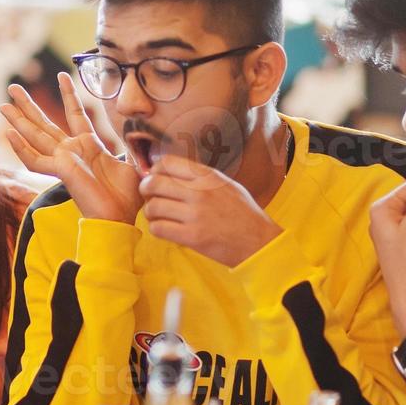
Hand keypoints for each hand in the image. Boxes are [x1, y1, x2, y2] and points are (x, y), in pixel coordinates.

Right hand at [1, 73, 140, 223]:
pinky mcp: (60, 170)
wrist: (119, 216)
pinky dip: (21, 149)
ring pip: (35, 136)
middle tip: (13, 87)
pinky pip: (35, 160)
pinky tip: (8, 135)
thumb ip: (133, 148)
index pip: (75, 114)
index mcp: (89, 146)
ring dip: (19, 120)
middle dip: (28, 105)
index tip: (62, 75)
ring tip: (3, 104)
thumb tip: (146, 136)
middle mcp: (72, 151)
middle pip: (45, 123)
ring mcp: (64, 160)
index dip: (69, 94)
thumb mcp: (133, 164)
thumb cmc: (126, 196)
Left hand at [138, 155, 281, 266]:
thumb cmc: (243, 213)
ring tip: (159, 216)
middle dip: (145, 191)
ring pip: (153, 207)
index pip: (166, 162)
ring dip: (151, 213)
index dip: (155, 171)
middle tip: (150, 198)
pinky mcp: (193, 236)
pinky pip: (158, 228)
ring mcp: (196, 214)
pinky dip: (157, 229)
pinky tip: (166, 229)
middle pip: (154, 183)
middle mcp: (200, 192)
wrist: (259, 241)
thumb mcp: (226, 184)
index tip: (156, 179)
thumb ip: (200, 177)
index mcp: (207, 176)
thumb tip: (168, 171)